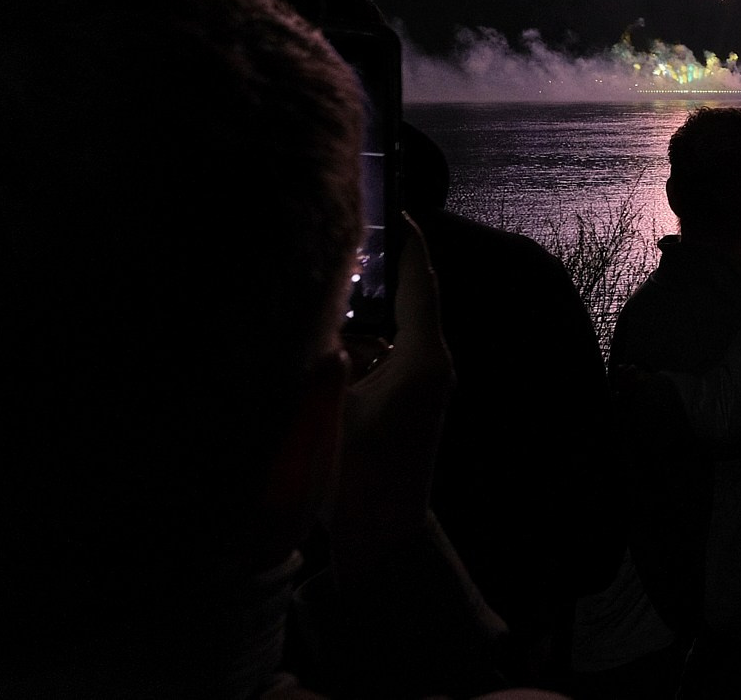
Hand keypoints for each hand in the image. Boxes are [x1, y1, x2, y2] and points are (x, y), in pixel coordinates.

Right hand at [331, 214, 452, 558]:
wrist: (384, 534)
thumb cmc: (362, 474)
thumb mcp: (334, 404)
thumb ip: (325, 351)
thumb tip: (311, 306)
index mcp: (423, 355)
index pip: (419, 281)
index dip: (405, 240)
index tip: (386, 206)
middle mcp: (430, 361)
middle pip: (405, 297)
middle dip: (375, 267)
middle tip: (338, 233)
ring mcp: (420, 381)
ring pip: (390, 324)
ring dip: (361, 304)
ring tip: (320, 274)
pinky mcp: (404, 397)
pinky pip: (383, 350)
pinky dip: (358, 335)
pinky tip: (321, 327)